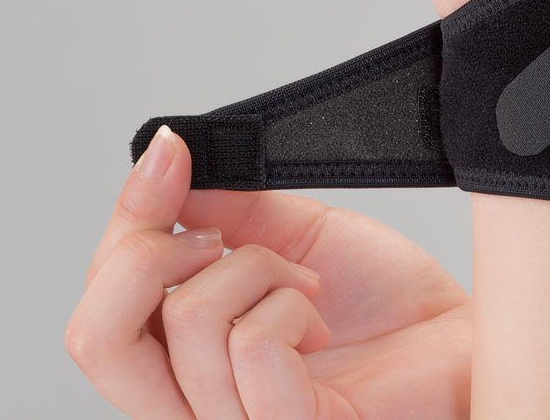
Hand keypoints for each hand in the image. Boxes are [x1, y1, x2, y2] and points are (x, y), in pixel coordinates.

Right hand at [65, 126, 470, 417]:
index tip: (171, 154)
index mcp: (180, 358)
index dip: (125, 220)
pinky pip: (252, 345)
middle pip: (96, 338)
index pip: (99, 307)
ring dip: (259, 268)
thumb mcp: (287, 234)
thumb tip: (162, 168)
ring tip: (304, 283)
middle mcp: (190, 405)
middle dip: (151, 253)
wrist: (454, 332)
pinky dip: (290, 301)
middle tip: (223, 235)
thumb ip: (220, 209)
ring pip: (189, 319)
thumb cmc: (381, 298)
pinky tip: (318, 315)